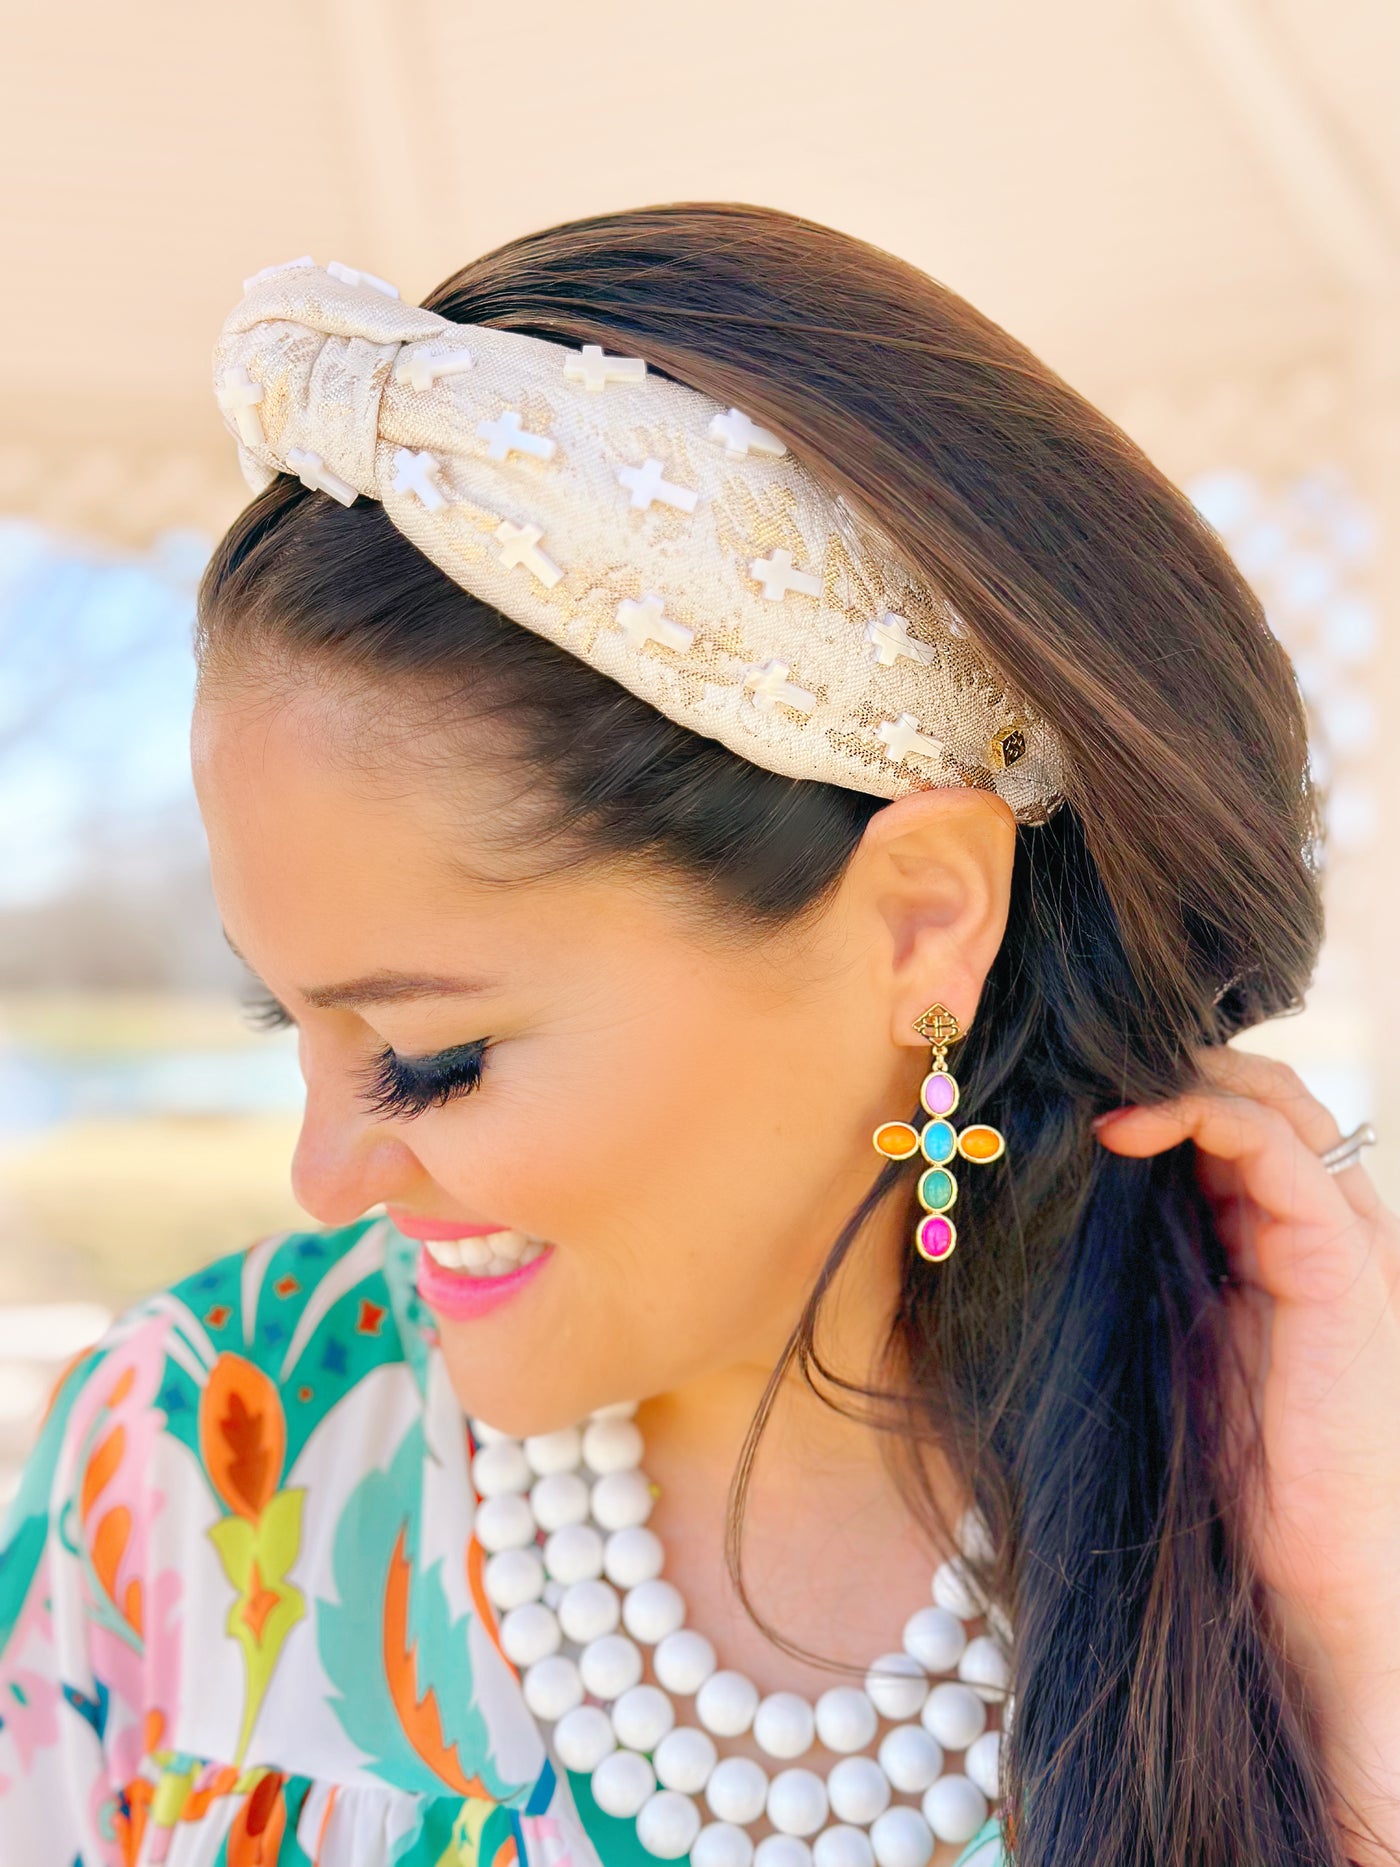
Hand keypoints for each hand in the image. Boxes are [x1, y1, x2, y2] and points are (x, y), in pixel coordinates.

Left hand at [1093, 1048, 1399, 1855]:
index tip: (1055, 1078)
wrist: (1288, 1565)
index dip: (1148, 1078)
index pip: (1223, 1106)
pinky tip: (1124, 1127)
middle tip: (1072, 1060)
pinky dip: (1202, 1115)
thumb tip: (1028, 1180)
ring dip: (1175, 1072)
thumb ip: (1127, 1244)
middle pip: (1251, 1084)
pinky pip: (1278, 1149)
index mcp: (1268, 1227)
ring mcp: (1340, 1233)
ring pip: (1270, 1097)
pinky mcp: (1345, 1262)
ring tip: (1088, 1081)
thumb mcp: (1150, 1318)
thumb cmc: (1207, 1455)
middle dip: (1163, 1059)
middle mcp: (1313, 1216)